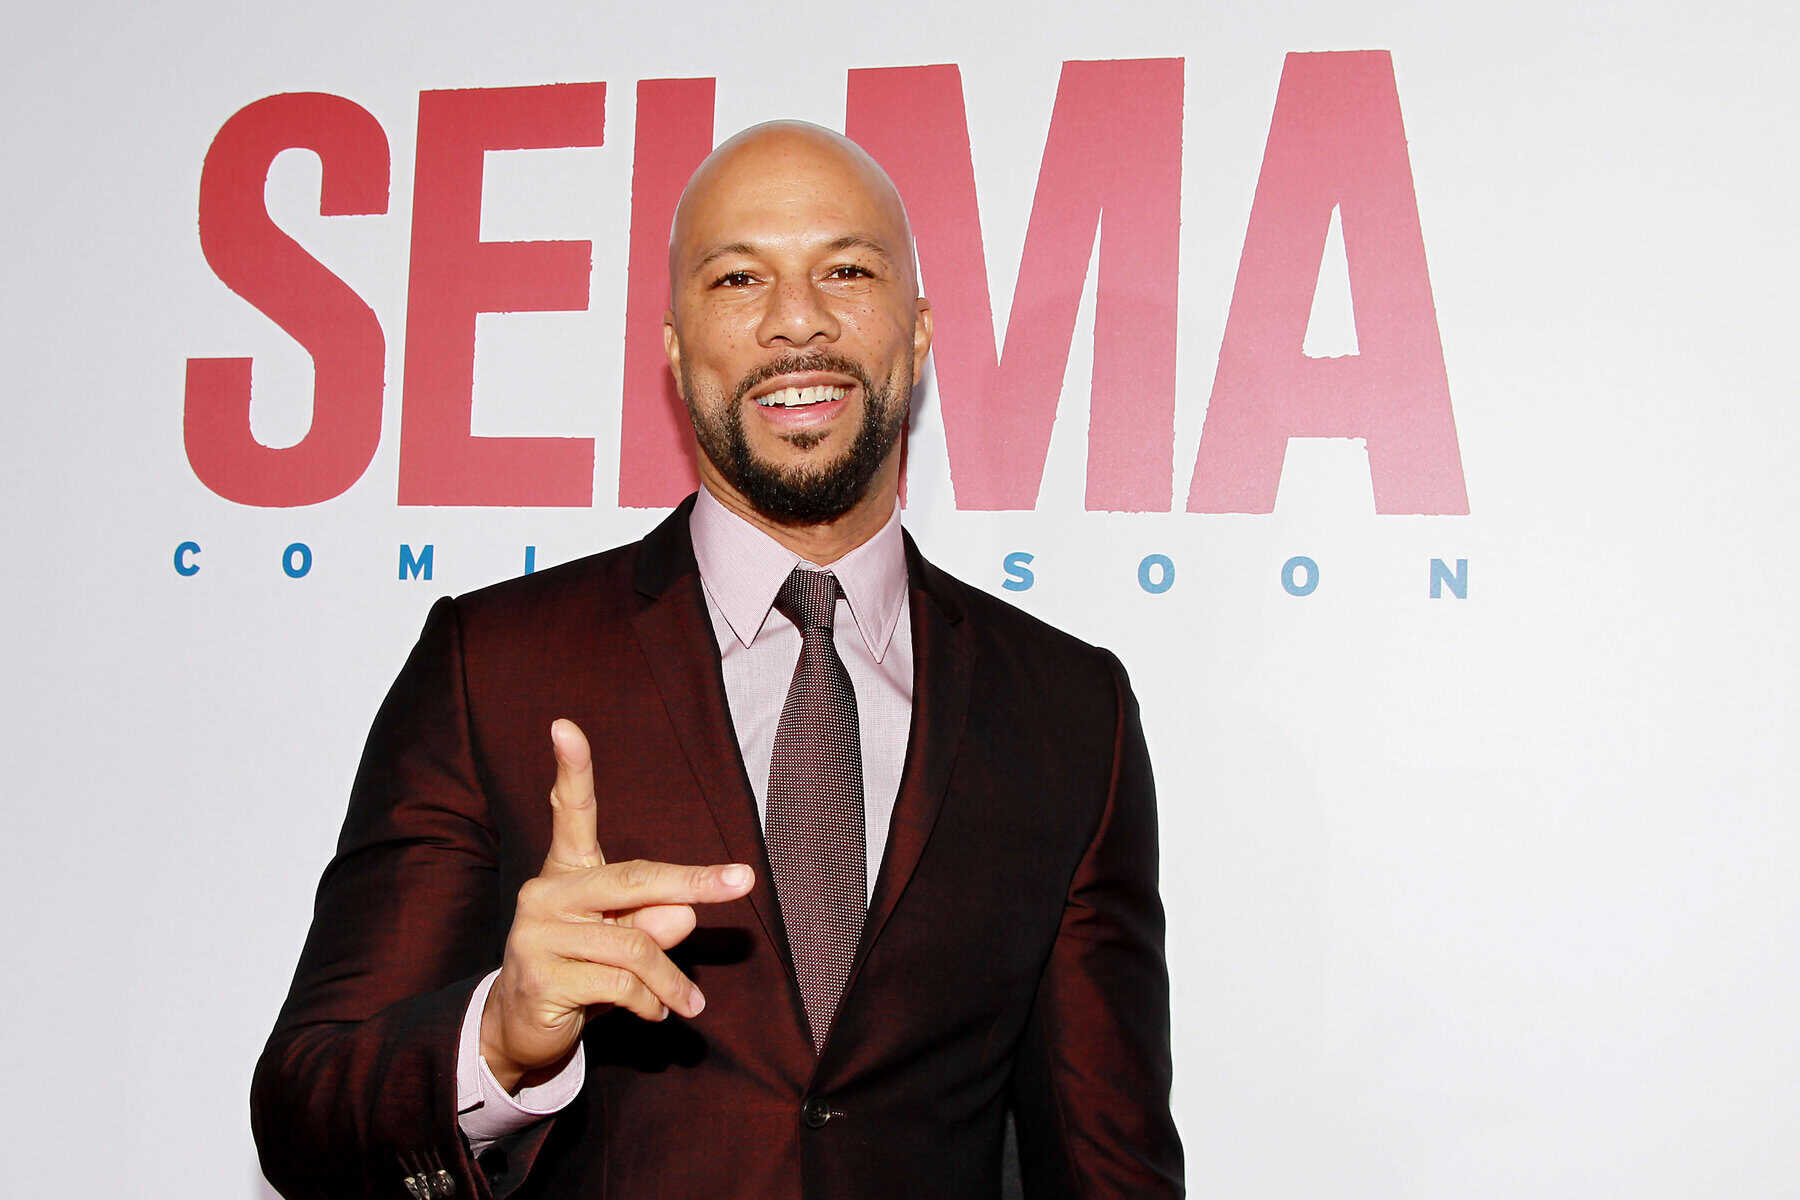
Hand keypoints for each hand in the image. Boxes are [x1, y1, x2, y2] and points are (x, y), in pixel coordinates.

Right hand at [480, 718, 754, 1091]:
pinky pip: (620, 984)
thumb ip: (652, 921)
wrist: (520, 1029)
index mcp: (566, 871)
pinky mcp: (541, 978)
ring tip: (688, 1003)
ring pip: (634, 945)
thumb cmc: (580, 972)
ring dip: (671, 980)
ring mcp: (537, 935)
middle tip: (742, 881)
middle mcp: (545, 893)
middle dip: (693, 881)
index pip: (570, 813)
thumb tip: (685, 913)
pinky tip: (655, 1013)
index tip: (565, 727)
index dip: (571, 769)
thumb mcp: (623, 943)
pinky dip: (649, 1001)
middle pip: (632, 877)